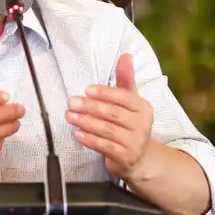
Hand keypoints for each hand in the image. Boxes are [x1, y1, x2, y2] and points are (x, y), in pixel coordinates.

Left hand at [65, 53, 153, 178]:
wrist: (140, 158)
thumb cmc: (130, 124)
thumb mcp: (130, 101)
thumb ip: (125, 79)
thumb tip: (126, 55)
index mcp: (144, 108)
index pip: (124, 98)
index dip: (105, 93)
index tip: (87, 89)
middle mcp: (142, 125)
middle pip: (113, 113)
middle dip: (90, 107)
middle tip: (71, 102)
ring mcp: (135, 143)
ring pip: (107, 130)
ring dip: (85, 122)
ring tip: (69, 116)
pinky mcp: (126, 158)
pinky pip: (104, 146)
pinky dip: (89, 139)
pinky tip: (77, 133)